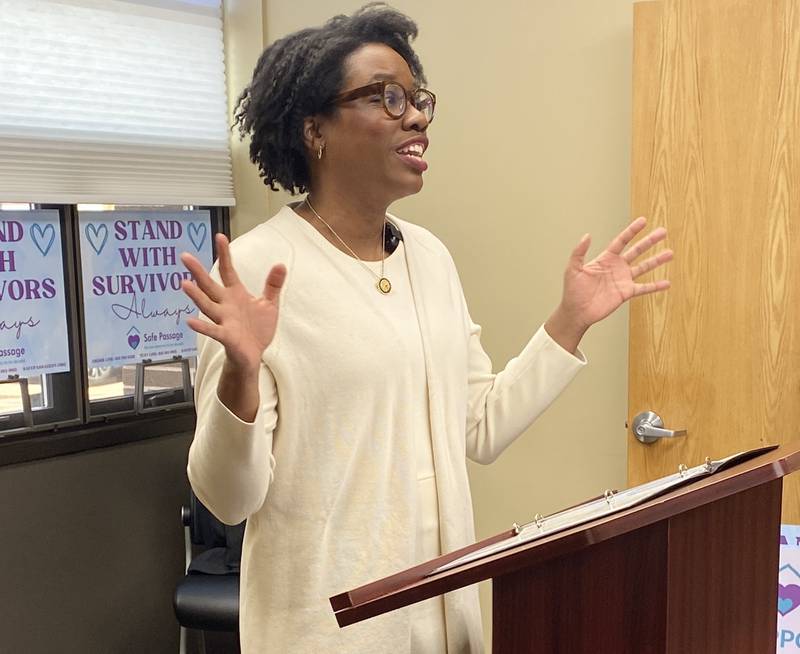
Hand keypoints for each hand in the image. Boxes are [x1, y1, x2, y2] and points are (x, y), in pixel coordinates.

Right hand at [180, 233, 286, 373]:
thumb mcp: (269, 304)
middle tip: (185, 256)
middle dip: (198, 271)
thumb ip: (273, 285)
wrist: (254, 355)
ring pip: (207, 305)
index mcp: (236, 294)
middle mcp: (225, 305)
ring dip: (196, 296)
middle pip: (209, 285)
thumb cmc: (257, 329)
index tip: (220, 236)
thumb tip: (281, 264)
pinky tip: (189, 321)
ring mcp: (223, 320)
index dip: (224, 254)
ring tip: (184, 283)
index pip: (228, 270)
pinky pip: (212, 330)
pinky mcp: (225, 336)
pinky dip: (202, 327)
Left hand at [546, 217, 671, 351]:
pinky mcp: (626, 293)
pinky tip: (667, 283)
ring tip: (670, 253)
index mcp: (605, 259)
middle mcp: (616, 267)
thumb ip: (579, 252)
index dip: (632, 231)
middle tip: (663, 232)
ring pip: (644, 267)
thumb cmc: (572, 291)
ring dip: (657, 261)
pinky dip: (655, 286)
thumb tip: (587, 235)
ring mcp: (623, 280)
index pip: (621, 241)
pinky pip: (644, 288)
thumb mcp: (573, 269)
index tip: (643, 221)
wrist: (576, 312)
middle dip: (650, 241)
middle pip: (637, 251)